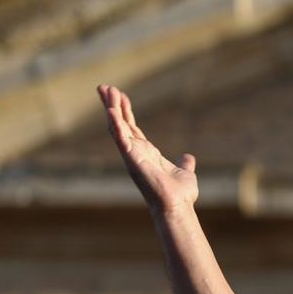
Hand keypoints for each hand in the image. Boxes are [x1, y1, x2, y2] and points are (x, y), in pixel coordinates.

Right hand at [98, 85, 197, 213]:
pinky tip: (111, 111)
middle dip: (112, 105)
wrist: (178, 206)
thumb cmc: (179, 194)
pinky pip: (121, 139)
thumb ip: (185, 163)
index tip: (120, 94)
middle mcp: (136, 152)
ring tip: (105, 90)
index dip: (126, 111)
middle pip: (120, 124)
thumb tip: (188, 158)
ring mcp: (132, 156)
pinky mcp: (133, 160)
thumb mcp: (185, 172)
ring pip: (117, 128)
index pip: (132, 128)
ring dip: (111, 109)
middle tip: (103, 87)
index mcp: (146, 152)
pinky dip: (116, 125)